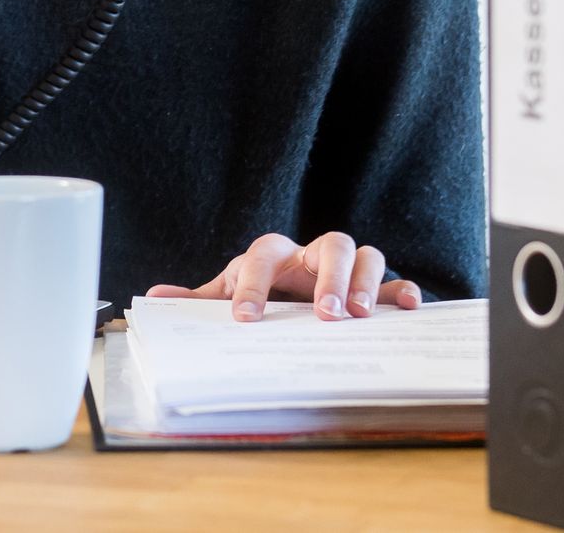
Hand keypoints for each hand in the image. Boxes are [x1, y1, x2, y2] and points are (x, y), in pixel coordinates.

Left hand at [145, 231, 424, 321]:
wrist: (293, 288)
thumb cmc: (261, 292)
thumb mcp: (229, 294)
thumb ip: (199, 298)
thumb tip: (153, 297)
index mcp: (273, 255)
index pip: (263, 256)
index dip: (253, 284)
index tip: (246, 318)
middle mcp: (312, 254)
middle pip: (330, 244)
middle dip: (329, 278)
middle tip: (325, 313)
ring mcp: (346, 267)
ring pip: (364, 253)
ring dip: (366, 281)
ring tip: (361, 315)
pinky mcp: (374, 286)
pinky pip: (394, 279)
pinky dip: (403, 289)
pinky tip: (410, 306)